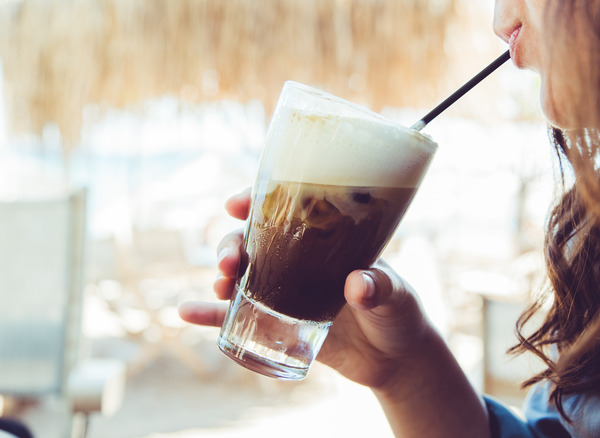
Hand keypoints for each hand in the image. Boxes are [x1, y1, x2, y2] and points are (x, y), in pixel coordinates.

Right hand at [178, 188, 437, 389]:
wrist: (396, 358)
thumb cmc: (400, 314)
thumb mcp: (396, 297)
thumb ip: (379, 289)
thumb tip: (357, 285)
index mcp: (329, 241)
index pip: (289, 209)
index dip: (259, 201)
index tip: (236, 204)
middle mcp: (301, 260)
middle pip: (256, 241)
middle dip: (233, 244)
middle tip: (230, 261)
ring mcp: (287, 291)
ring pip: (243, 274)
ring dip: (224, 274)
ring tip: (221, 285)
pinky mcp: (279, 323)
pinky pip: (238, 316)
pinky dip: (211, 313)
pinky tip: (187, 313)